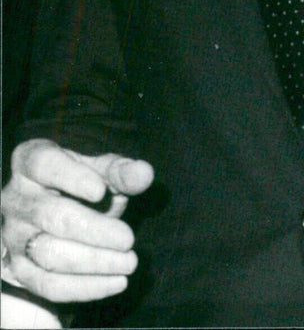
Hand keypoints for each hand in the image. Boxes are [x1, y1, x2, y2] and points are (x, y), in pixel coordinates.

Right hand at [1, 139, 153, 304]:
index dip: (71, 177)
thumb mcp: (101, 169)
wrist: (57, 209)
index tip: (101, 191)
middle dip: (93, 230)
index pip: (44, 164)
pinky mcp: (19, 269)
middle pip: (50, 215)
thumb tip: (144, 173)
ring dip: (93, 262)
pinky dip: (85, 287)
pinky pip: (48, 285)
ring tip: (128, 262)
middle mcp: (16, 198)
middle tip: (128, 239)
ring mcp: (13, 236)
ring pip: (49, 254)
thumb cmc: (82, 181)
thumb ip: (121, 171)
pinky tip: (116, 282)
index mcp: (31, 161)